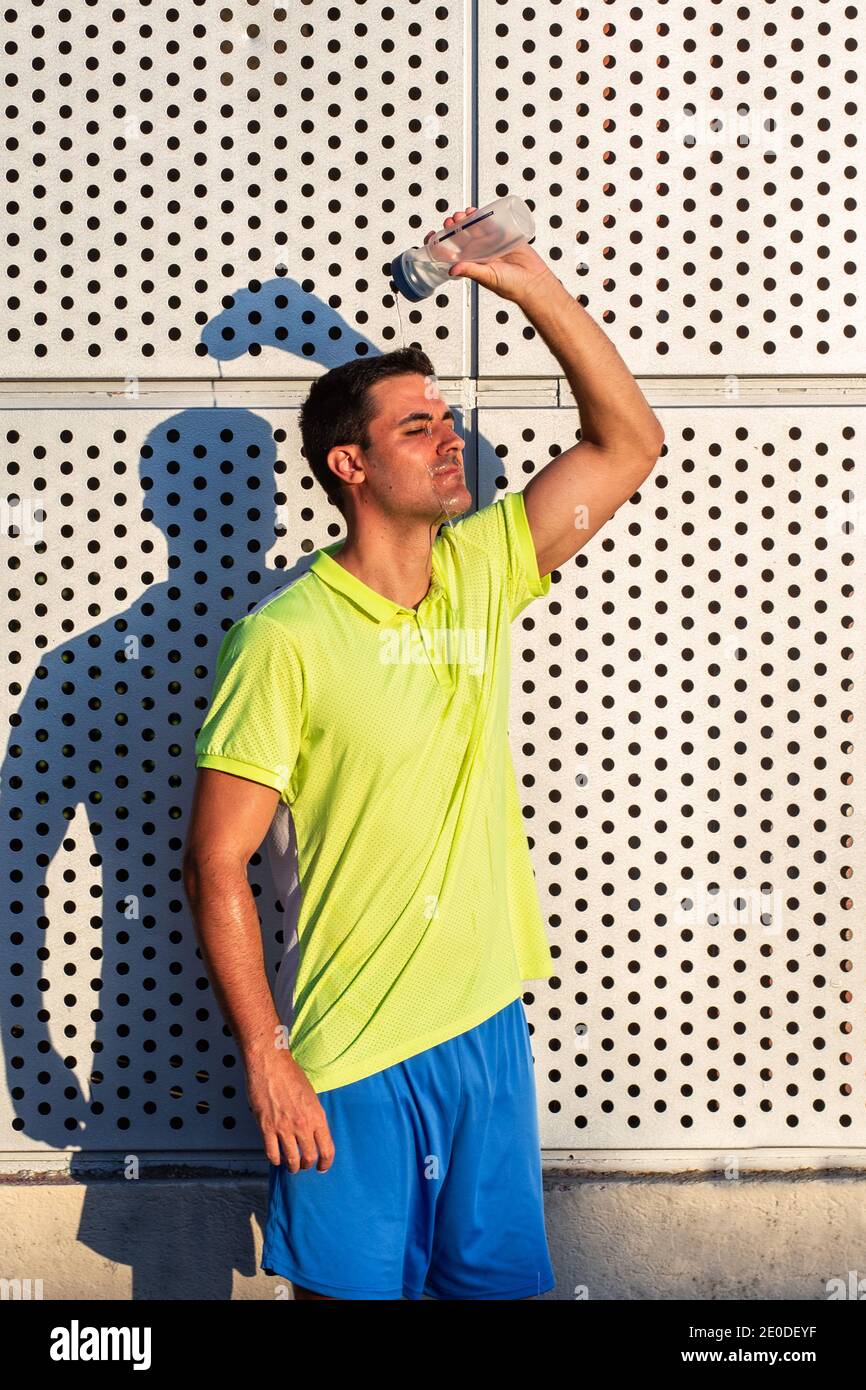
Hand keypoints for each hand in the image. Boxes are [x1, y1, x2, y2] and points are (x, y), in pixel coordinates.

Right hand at [244, 1047, 334, 1172]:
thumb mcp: (311, 1095)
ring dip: (292, 1166)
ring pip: (291, 1160)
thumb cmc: (290, 1074)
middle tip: (304, 1165)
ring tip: (290, 1166)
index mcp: (317, 1116)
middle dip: (307, 1165)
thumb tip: (312, 1131)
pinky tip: (276, 1158)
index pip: (327, 1149)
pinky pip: (272, 1153)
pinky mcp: (266, 1127)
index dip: (325, 1163)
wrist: (270, 1064)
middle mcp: (302, 1125)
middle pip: (309, 1157)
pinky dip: (275, 1159)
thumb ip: (313, 1115)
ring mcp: (284, 1128)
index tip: (322, 1167)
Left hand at [426, 206, 557, 304]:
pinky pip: (491, 222)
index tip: (434, 235)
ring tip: (462, 214)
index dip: (442, 242)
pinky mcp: (504, 235)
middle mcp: (480, 252)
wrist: (534, 281)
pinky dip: (482, 215)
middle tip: (452, 221)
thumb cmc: (511, 286)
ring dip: (466, 219)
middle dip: (454, 226)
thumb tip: (451, 269)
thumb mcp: (488, 277)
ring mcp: (491, 243)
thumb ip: (471, 271)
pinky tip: (475, 211)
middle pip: (462, 235)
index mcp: (472, 263)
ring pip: (475, 227)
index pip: (453, 251)